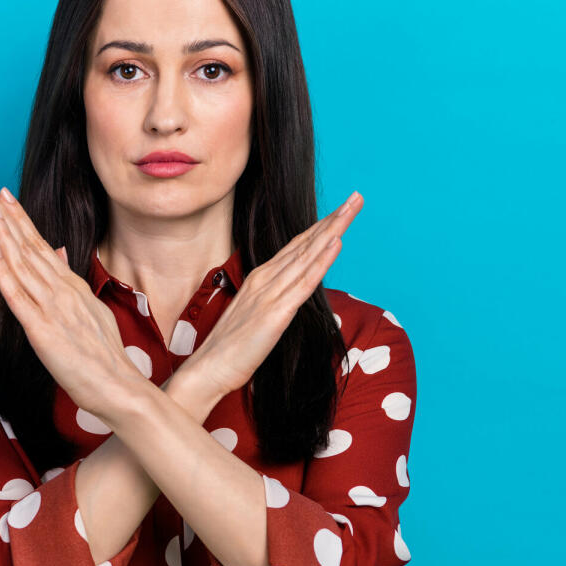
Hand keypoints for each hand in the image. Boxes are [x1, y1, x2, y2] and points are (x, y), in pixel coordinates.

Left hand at [0, 183, 142, 415]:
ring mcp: (52, 309)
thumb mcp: (92, 309)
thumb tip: (61, 253)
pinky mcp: (42, 331)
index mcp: (73, 286)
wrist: (119, 385)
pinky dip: (4, 272)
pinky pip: (19, 297)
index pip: (42, 245)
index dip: (21, 219)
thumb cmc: (104, 355)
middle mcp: (62, 291)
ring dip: (3, 232)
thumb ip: (73, 282)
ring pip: (22, 263)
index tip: (6, 197)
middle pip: (29, 246)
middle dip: (7, 215)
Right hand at [179, 191, 363, 398]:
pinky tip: (337, 243)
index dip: (320, 227)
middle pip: (305, 243)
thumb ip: (271, 300)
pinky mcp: (277, 313)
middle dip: (333, 219)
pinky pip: (305, 283)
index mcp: (260, 278)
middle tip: (356, 198)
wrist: (209, 368)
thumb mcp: (254, 315)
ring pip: (308, 255)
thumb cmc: (230, 348)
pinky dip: (322, 260)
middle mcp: (266, 278)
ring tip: (351, 209)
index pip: (296, 246)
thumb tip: (289, 297)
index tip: (340, 211)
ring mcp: (271, 293)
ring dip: (332, 230)